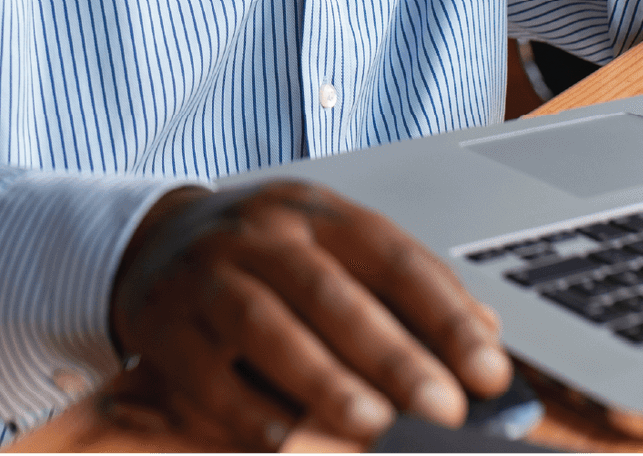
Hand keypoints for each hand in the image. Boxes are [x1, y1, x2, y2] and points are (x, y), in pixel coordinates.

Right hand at [110, 182, 511, 450]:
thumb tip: (486, 332)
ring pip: (264, 326)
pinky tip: (288, 443)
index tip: (489, 370)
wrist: (153, 239)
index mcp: (315, 211)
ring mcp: (205, 276)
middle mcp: (258, 234)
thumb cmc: (264, 253)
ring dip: (323, 381)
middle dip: (391, 354)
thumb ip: (405, 286)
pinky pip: (205, 374)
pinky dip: (248, 413)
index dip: (445, 314)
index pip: (391, 257)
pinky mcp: (164, 326)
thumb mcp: (333, 245)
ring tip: (375, 426)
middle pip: (329, 292)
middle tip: (443, 407)